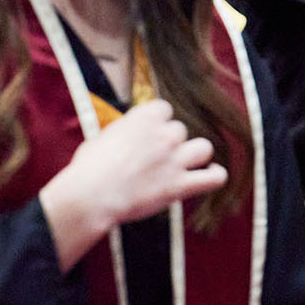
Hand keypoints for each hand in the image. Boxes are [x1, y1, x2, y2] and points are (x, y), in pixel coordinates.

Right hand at [39, 100, 227, 269]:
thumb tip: (131, 134)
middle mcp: (164, 135)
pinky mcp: (180, 185)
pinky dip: (216, 175)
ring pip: (204, 148)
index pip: (164, 109)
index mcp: (143, 119)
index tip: (147, 134)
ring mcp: (175, 160)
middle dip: (169, 142)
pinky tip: (210, 175)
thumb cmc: (88, 169)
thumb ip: (125, 132)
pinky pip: (215, 177)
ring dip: (194, 155)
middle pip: (180, 130)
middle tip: (153, 158)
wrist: (90, 196)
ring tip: (182, 164)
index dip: (156, 122)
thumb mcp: (103, 138)